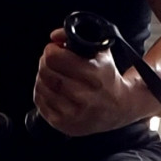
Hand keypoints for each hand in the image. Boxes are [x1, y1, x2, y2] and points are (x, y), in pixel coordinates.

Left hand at [33, 28, 147, 136]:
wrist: (120, 109)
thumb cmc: (108, 77)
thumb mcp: (101, 52)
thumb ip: (78, 38)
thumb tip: (55, 36)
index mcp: (94, 76)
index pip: (55, 58)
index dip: (51, 50)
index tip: (55, 49)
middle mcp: (84, 97)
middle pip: (46, 72)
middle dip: (46, 62)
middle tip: (53, 61)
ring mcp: (73, 113)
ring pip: (41, 86)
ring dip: (42, 77)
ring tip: (54, 75)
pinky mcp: (64, 125)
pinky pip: (40, 102)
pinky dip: (42, 92)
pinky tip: (53, 89)